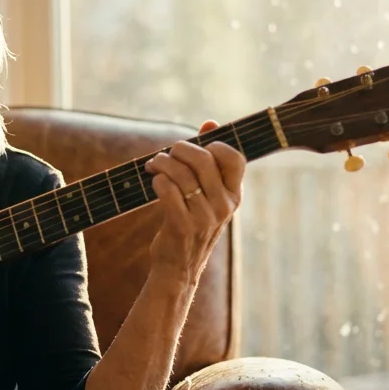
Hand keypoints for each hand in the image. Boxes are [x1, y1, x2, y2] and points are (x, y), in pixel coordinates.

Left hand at [143, 120, 245, 283]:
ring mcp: (205, 217)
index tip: (197, 147)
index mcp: (234, 195)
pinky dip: (157, 181)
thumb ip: (210, 160)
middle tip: (166, 154)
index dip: (213, 143)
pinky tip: (155, 182)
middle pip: (203, 159)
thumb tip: (210, 122)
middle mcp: (224, 206)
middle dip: (179, 149)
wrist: (178, 267)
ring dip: (161, 163)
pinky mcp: (182, 226)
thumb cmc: (190, 222)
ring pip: (181, 173)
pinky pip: (167, 190)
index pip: (234, 157)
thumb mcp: (208, 195)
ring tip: (154, 165)